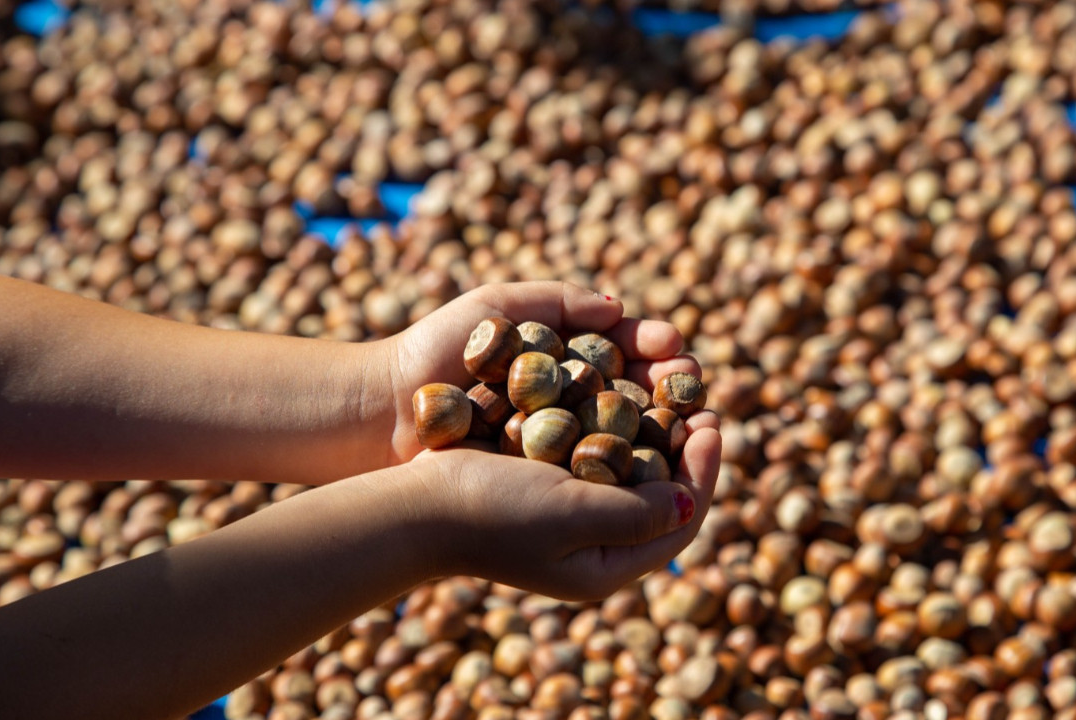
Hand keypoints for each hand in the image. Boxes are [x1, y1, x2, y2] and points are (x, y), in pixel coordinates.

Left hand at [373, 281, 702, 464]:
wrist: (384, 411)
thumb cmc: (435, 352)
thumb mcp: (496, 307)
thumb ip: (558, 301)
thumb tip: (618, 309)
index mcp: (565, 355)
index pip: (626, 349)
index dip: (655, 348)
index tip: (674, 347)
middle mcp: (572, 399)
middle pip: (638, 391)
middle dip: (671, 387)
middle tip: (692, 386)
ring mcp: (562, 441)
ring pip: (627, 433)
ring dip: (663, 429)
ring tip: (687, 423)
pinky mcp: (547, 477)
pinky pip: (597, 471)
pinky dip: (629, 466)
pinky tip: (653, 462)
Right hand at [398, 411, 721, 599]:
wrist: (414, 508)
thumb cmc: (492, 511)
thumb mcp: (573, 514)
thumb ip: (637, 513)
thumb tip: (693, 501)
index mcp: (607, 567)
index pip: (682, 520)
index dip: (705, 469)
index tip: (711, 420)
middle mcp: (594, 548)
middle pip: (664, 497)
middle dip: (686, 448)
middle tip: (699, 401)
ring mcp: (570, 521)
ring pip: (634, 475)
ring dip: (655, 433)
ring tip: (668, 391)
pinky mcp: (547, 492)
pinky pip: (599, 460)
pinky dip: (616, 429)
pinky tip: (621, 395)